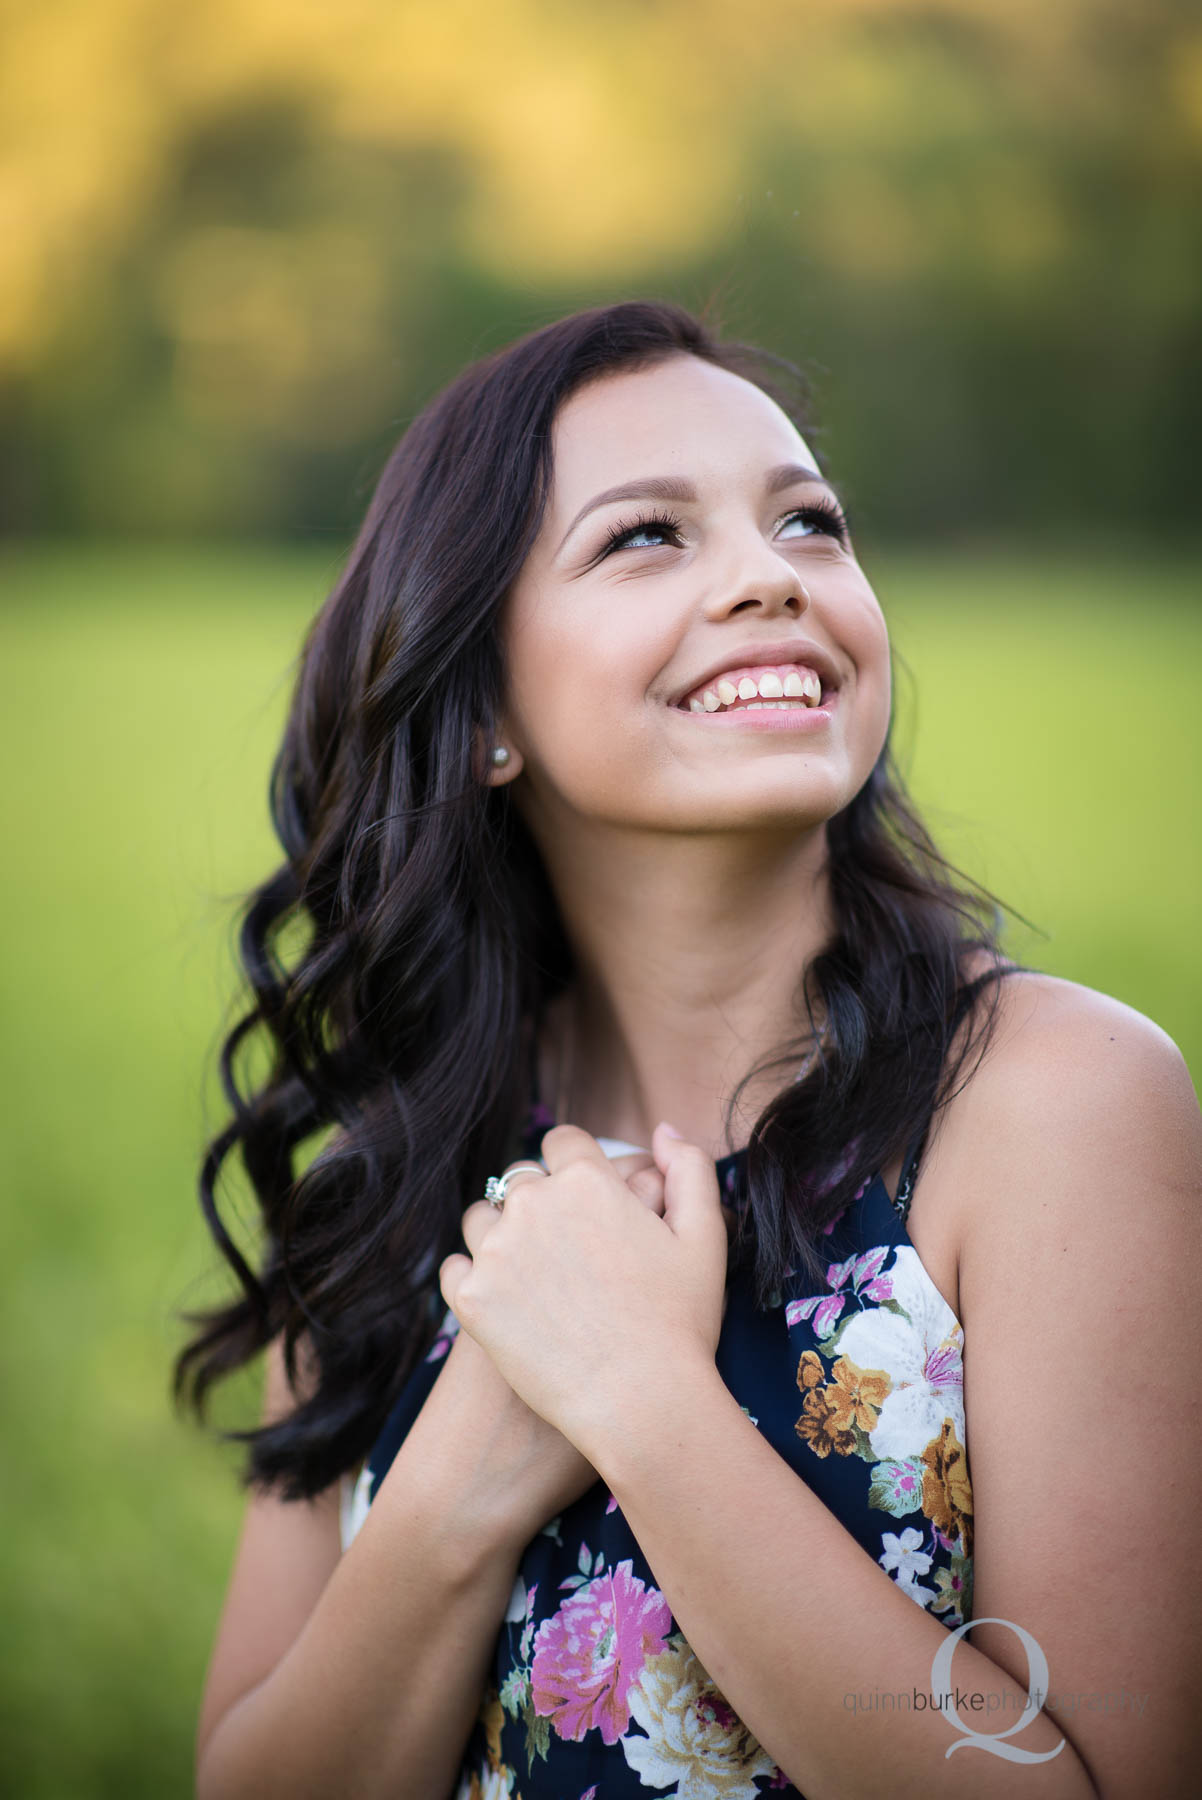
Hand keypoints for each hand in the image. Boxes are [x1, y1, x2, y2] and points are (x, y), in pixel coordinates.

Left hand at [437, 1148, 670, 1543]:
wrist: (642, 1401)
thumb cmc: (681, 1322)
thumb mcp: (704, 1236)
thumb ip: (690, 1169)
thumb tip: (662, 1131)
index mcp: (587, 1180)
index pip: (561, 1142)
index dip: (574, 1166)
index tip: (583, 1198)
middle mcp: (534, 1203)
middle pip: (520, 1180)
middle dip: (539, 1202)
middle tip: (565, 1248)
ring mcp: (496, 1250)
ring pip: (481, 1219)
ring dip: (500, 1234)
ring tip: (530, 1273)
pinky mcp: (471, 1298)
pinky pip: (455, 1269)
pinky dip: (472, 1279)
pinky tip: (502, 1300)